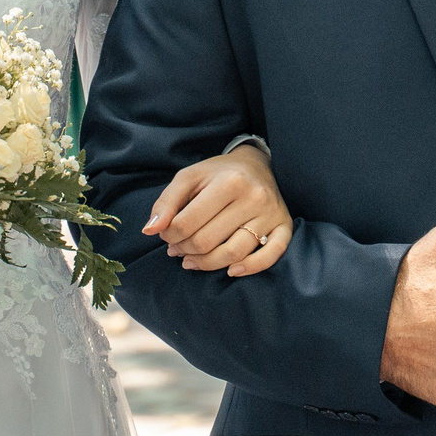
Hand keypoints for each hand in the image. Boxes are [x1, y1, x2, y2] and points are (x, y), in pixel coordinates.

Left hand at [144, 145, 292, 276]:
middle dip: (185, 250)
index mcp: (228, 182)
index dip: (169, 236)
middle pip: (208, 241)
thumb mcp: (189, 178)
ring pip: (234, 254)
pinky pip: (270, 256)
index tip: (166, 235)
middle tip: (177, 249)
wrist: (257, 165)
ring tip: (193, 261)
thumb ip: (166, 202)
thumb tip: (150, 230)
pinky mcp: (285, 226)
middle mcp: (254, 197)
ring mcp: (271, 214)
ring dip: (207, 264)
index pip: (187, 223)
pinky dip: (249, 268)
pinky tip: (231, 270)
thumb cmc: (218, 174)